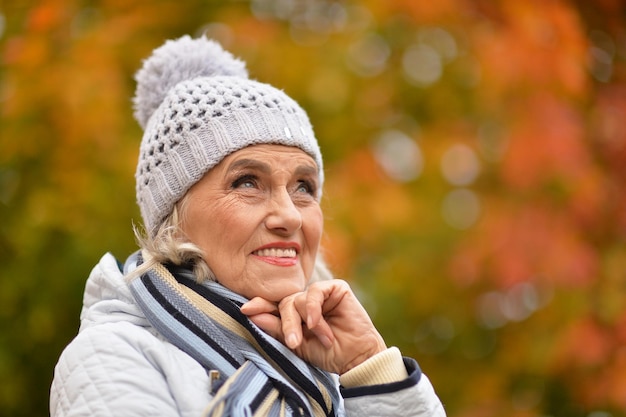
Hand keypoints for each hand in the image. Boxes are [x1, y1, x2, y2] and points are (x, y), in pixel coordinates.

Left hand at [240, 280, 386, 374]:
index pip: (273, 305)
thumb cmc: (328, 354)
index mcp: (294, 314)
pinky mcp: (336, 289)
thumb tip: (253, 315)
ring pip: (297, 299)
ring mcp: (320, 294)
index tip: (245, 310)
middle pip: (284, 303)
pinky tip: (316, 322)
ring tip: (316, 337)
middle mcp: (305, 301)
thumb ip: (277, 328)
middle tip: (293, 341)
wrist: (355, 359)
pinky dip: (313, 308)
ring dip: (303, 320)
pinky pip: (315, 292)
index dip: (260, 305)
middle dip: (286, 322)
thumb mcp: (298, 344)